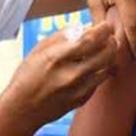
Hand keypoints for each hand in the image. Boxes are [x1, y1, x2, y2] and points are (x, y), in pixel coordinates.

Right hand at [0, 22, 117, 126]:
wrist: (22, 110)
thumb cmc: (27, 77)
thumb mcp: (38, 51)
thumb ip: (61, 37)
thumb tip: (82, 27)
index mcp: (56, 58)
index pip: (89, 40)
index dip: (103, 30)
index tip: (105, 25)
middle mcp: (70, 74)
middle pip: (105, 54)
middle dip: (112, 41)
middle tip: (110, 36)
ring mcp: (78, 89)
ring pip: (107, 68)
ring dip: (110, 56)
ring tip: (104, 49)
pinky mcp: (82, 99)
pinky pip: (100, 81)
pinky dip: (101, 70)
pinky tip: (94, 66)